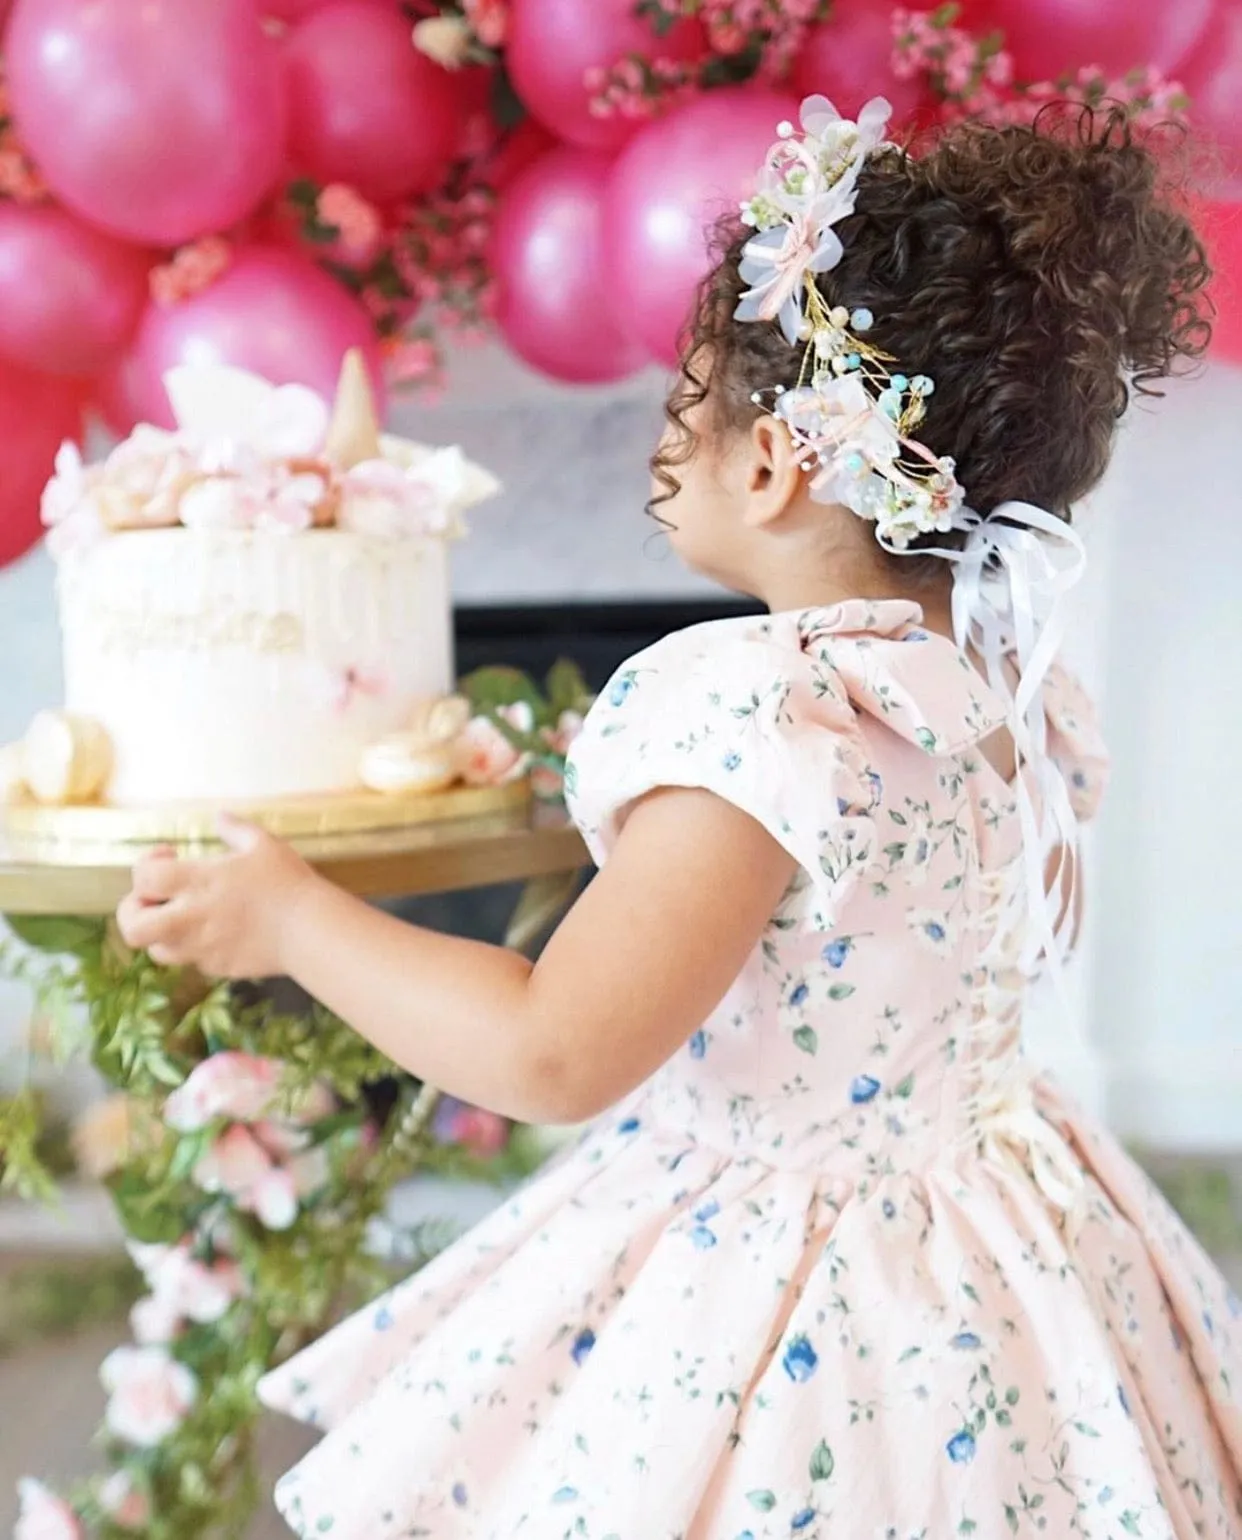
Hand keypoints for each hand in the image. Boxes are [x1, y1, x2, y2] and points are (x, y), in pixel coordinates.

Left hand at [116, 815, 318, 978]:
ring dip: (161, 933)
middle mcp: (190, 918)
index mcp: (197, 882)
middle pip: (132, 928)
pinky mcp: (217, 967)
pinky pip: (192, 962)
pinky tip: (217, 932)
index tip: (167, 857)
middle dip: (133, 911)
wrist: (310, 930)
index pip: (143, 878)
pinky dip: (194, 947)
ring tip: (183, 917)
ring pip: (156, 950)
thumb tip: (220, 816)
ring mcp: (202, 947)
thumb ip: (235, 828)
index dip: (145, 865)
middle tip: (153, 899)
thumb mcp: (264, 844)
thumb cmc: (288, 882)